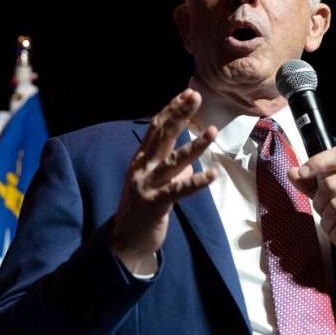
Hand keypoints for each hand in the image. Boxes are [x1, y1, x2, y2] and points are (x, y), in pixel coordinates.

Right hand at [110, 89, 217, 273]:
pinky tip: (212, 174)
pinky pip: (179, 190)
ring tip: (212, 131)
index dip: (172, 108)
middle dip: (180, 114)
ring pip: (174, 160)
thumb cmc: (142, 208)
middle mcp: (143, 167)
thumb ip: (169, 166)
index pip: (157, 127)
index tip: (188, 93)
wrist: (123, 241)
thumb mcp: (153, 180)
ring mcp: (147, 185)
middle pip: (163, 135)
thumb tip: (191, 156)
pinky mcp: (155, 204)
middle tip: (196, 96)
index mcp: (141, 158)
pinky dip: (196, 182)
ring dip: (195, 145)